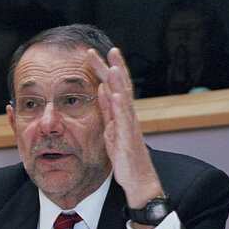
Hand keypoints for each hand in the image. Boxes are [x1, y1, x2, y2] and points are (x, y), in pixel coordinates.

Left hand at [87, 48, 164, 212]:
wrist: (137, 179)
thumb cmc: (124, 157)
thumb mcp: (110, 129)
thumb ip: (107, 110)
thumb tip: (100, 89)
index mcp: (119, 113)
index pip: (112, 85)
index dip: (103, 68)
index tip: (92, 53)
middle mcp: (126, 115)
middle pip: (119, 86)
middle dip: (112, 66)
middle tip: (105, 49)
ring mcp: (128, 125)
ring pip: (124, 98)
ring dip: (118, 81)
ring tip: (112, 64)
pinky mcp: (127, 138)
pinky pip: (123, 119)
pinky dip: (119, 105)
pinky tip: (115, 94)